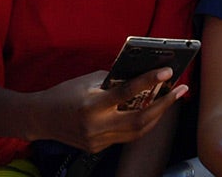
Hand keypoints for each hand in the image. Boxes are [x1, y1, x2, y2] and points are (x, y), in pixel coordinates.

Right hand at [40, 68, 186, 153]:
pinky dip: (139, 125)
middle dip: (164, 105)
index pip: (127, 92)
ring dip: (156, 116)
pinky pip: (126, 137)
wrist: (40, 118)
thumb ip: (111, 81)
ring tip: (168, 102)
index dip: (149, 81)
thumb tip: (137, 77)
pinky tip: (146, 114)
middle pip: (140, 119)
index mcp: (92, 104)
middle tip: (180, 91)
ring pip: (138, 132)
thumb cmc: (62, 94)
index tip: (167, 72)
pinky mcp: (99, 148)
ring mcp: (99, 140)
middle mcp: (97, 125)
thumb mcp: (85, 81)